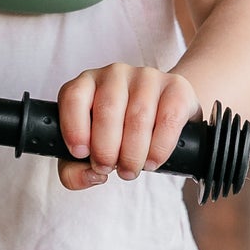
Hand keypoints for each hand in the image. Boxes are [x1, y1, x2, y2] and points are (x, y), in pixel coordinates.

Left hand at [55, 62, 198, 189]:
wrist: (165, 111)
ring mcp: (147, 77)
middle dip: (106, 149)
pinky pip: (168, 119)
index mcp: (87, 83)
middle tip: (109, 169)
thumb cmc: (121, 131)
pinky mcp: (175, 87)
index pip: (74, 97)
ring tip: (130, 170)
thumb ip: (76, 167)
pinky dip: (159, 148)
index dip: (74, 128)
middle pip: (107, 110)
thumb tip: (91, 175)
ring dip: (132, 153)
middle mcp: (115, 74)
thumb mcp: (92, 147)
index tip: (81, 154)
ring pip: (138, 117)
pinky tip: (152, 160)